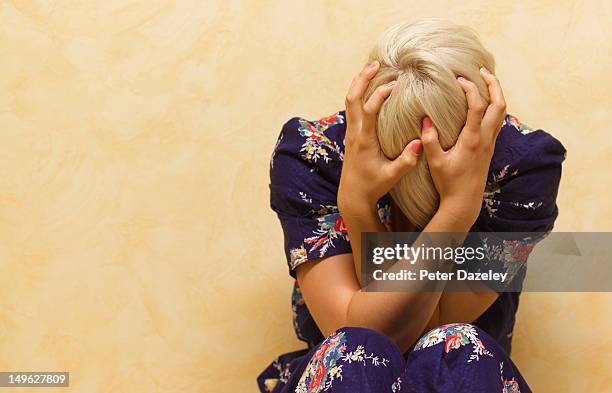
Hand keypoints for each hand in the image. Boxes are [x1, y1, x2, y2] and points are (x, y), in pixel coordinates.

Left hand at [338, 61, 422, 215]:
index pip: (369, 111)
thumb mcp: (392, 177)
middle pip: (352, 98)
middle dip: (362, 79)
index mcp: (365, 141)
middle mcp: (355, 133)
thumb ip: (406, 161)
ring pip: (349, 100)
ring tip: (372, 67)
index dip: (380, 95)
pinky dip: (359, 92)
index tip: (395, 84)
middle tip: (377, 63)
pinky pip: (352, 107)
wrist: (353, 195)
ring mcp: (351, 132)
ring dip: (359, 82)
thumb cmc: (373, 186)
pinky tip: (369, 85)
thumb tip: (420, 143)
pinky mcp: (352, 134)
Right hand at [422, 67, 506, 223]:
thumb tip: (425, 119)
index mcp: (472, 139)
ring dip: (496, 93)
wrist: (465, 201)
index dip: (470, 88)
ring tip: (485, 81)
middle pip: (499, 104)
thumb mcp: (434, 162)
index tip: (458, 79)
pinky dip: (494, 106)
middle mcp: (485, 138)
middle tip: (481, 70)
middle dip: (492, 83)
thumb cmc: (448, 182)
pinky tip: (484, 103)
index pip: (477, 106)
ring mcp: (490, 142)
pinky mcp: (490, 147)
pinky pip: (498, 120)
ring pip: (502, 111)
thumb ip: (430, 140)